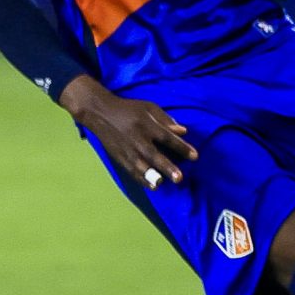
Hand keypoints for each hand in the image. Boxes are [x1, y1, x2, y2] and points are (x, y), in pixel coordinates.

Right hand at [60, 77, 196, 189]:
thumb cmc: (129, 109)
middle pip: (154, 154)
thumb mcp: (150, 108)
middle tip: (179, 178)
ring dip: (152, 176)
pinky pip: (130, 170)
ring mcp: (126, 149)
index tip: (195, 156)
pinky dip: (140, 178)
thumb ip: (167, 120)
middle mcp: (137, 138)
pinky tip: (151, 186)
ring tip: (162, 184)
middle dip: (166, 166)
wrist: (100, 112)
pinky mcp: (118, 156)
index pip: (167, 138)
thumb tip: (183, 132)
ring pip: (140, 165)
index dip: (181, 147)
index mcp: (147, 125)